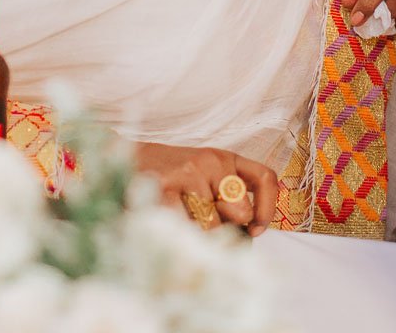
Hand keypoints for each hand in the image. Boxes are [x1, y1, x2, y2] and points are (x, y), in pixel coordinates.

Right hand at [135, 143, 279, 235]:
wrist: (129, 161)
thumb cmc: (173, 178)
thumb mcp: (206, 179)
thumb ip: (229, 199)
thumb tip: (247, 234)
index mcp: (225, 158)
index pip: (264, 178)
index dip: (266, 208)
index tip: (256, 229)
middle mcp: (210, 161)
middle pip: (240, 211)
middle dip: (226, 228)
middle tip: (205, 227)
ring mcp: (187, 173)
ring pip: (212, 226)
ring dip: (199, 235)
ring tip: (182, 224)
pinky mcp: (164, 188)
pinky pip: (185, 227)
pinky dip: (181, 236)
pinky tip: (170, 227)